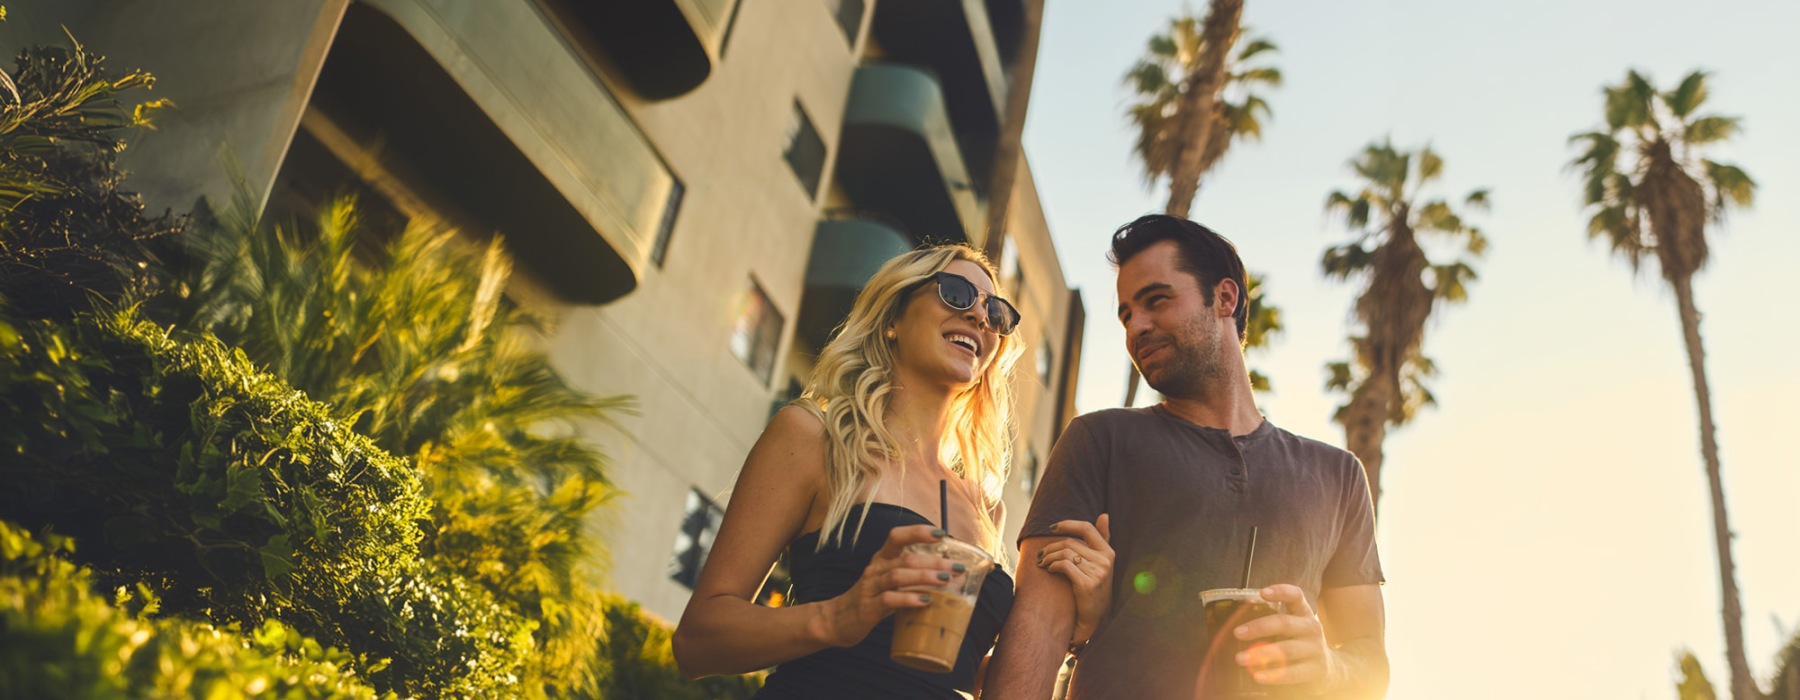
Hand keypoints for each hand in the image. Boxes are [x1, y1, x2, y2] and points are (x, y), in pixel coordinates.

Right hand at [817, 524, 959, 646]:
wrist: (837, 621)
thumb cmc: (872, 599)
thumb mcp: (890, 583)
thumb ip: (913, 578)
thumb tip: (948, 576)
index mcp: (882, 559)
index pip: (897, 536)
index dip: (918, 532)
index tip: (941, 534)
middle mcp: (875, 569)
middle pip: (905, 558)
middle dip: (934, 561)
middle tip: (957, 567)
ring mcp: (870, 587)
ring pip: (898, 576)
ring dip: (924, 576)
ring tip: (945, 580)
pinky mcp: (867, 607)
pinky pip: (888, 599)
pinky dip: (908, 599)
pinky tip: (925, 601)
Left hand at [1036, 514, 1112, 644]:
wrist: (1095, 618)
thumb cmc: (1096, 588)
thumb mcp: (1102, 563)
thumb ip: (1103, 539)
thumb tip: (1104, 515)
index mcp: (1109, 552)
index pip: (1087, 528)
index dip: (1068, 524)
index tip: (1052, 528)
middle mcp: (1105, 561)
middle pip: (1071, 542)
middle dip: (1052, 546)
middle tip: (1041, 554)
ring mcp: (1097, 572)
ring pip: (1065, 553)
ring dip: (1049, 556)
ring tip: (1043, 563)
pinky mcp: (1087, 584)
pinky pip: (1064, 565)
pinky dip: (1052, 565)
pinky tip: (1049, 570)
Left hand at [1234, 583, 1333, 689]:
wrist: (1329, 669)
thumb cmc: (1299, 644)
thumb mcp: (1291, 629)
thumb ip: (1271, 623)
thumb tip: (1234, 628)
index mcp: (1303, 613)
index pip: (1295, 596)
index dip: (1280, 592)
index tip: (1262, 593)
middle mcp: (1312, 627)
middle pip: (1285, 623)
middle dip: (1259, 627)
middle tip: (1238, 633)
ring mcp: (1316, 648)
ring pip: (1287, 649)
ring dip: (1261, 653)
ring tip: (1241, 658)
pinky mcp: (1317, 669)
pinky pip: (1293, 672)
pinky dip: (1274, 675)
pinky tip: (1258, 676)